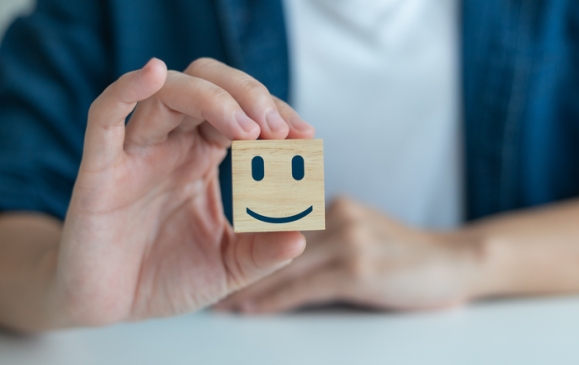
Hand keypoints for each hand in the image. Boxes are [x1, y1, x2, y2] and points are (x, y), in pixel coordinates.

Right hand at [50, 58, 314, 325]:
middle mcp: (171, 145)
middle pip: (208, 86)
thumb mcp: (227, 266)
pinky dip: (127, 88)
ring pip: (169, 93)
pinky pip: (105, 115)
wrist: (110, 307)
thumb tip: (301, 237)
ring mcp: (135, 153)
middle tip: (281, 129)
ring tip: (248, 129)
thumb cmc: (165, 278)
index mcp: (201, 158)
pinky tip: (153, 73)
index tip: (306, 136)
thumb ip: (263, 251)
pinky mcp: (100, 170)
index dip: (275, 113)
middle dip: (249, 96)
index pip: (241, 112)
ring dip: (213, 98)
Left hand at [215, 197, 483, 313]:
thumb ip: (327, 239)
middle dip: (241, 265)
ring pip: (284, 264)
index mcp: (337, 205)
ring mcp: (350, 239)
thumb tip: (285, 259)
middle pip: (276, 242)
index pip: (281, 222)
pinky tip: (252, 308)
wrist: (456, 261)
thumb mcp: (365, 234)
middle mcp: (339, 215)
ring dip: (249, 286)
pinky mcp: (359, 268)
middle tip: (208, 281)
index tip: (217, 252)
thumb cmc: (406, 254)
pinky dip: (274, 299)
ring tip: (222, 303)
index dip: (248, 240)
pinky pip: (304, 286)